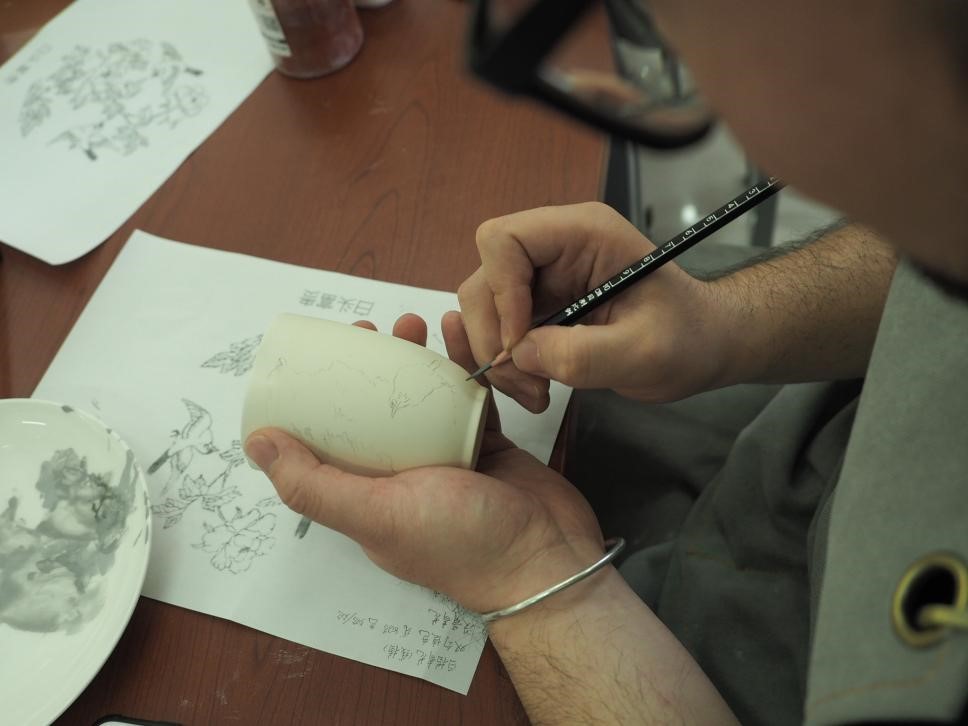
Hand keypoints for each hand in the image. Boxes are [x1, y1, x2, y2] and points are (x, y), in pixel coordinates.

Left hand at [244, 313, 603, 612]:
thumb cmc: (461, 542)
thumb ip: (315, 484)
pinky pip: (469, 397)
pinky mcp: (488, 444)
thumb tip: (256, 443)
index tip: (327, 354)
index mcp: (370, 494)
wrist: (547, 558)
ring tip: (419, 322)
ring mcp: (449, 458)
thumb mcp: (377, 514)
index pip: (333, 439)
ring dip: (418, 358)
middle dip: (373, 366)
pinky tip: (461, 335)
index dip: (323, 395)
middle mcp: (404, 475)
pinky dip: (465, 366)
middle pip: (379, 410)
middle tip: (377, 331)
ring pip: (425, 398)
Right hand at [458, 202, 732, 409]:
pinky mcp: (537, 307)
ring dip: (496, 357)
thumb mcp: (645, 352)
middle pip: (484, 278)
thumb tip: (519, 355)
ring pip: (483, 309)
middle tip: (526, 382)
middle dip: (493, 336)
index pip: (505, 240)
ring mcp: (542, 278)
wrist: (703, 347)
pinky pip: (496, 330)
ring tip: (534, 392)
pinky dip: (504, 364)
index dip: (501, 292)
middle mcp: (555, 248)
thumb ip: (583, 354)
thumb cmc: (689, 338)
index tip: (521, 344)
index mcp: (583, 233)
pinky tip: (532, 386)